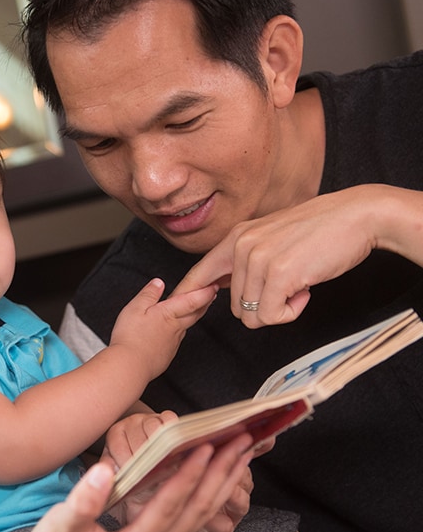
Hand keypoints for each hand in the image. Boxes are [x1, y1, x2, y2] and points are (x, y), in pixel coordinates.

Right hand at [16, 436, 255, 531]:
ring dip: (221, 484)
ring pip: (198, 518)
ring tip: (240, 455)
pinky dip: (207, 497)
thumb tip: (105, 468)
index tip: (207, 446)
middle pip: (195, 512)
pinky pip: (188, 522)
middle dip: (220, 474)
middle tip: (241, 441)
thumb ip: (84, 500)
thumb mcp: (58, 526)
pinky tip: (216, 479)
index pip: (169, 506)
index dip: (189, 474)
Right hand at [109, 278, 217, 380]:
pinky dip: (177, 335)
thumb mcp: (135, 308)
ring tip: (193, 311)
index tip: (214, 287)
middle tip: (212, 296)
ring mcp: (172, 344)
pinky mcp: (167, 355)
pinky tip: (170, 335)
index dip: (205, 293)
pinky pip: (175, 342)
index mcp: (168, 314)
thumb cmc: (131, 338)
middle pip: (194, 314)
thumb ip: (148, 294)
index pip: (192, 301)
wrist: (130, 366)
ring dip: (192, 318)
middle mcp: (174, 329)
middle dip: (205, 304)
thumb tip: (158, 283)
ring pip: (185, 328)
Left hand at [175, 186, 386, 326]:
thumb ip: (245, 259)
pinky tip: (305, 291)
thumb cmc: (320, 230)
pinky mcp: (279, 274)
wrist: (357, 216)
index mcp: (236, 237)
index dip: (187, 294)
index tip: (174, 307)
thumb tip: (222, 285)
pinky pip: (272, 316)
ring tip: (299, 285)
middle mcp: (241, 246)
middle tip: (289, 286)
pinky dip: (290, 313)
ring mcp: (258, 260)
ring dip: (279, 310)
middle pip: (235, 306)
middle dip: (263, 305)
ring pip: (252, 314)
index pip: (200, 273)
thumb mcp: (271, 238)